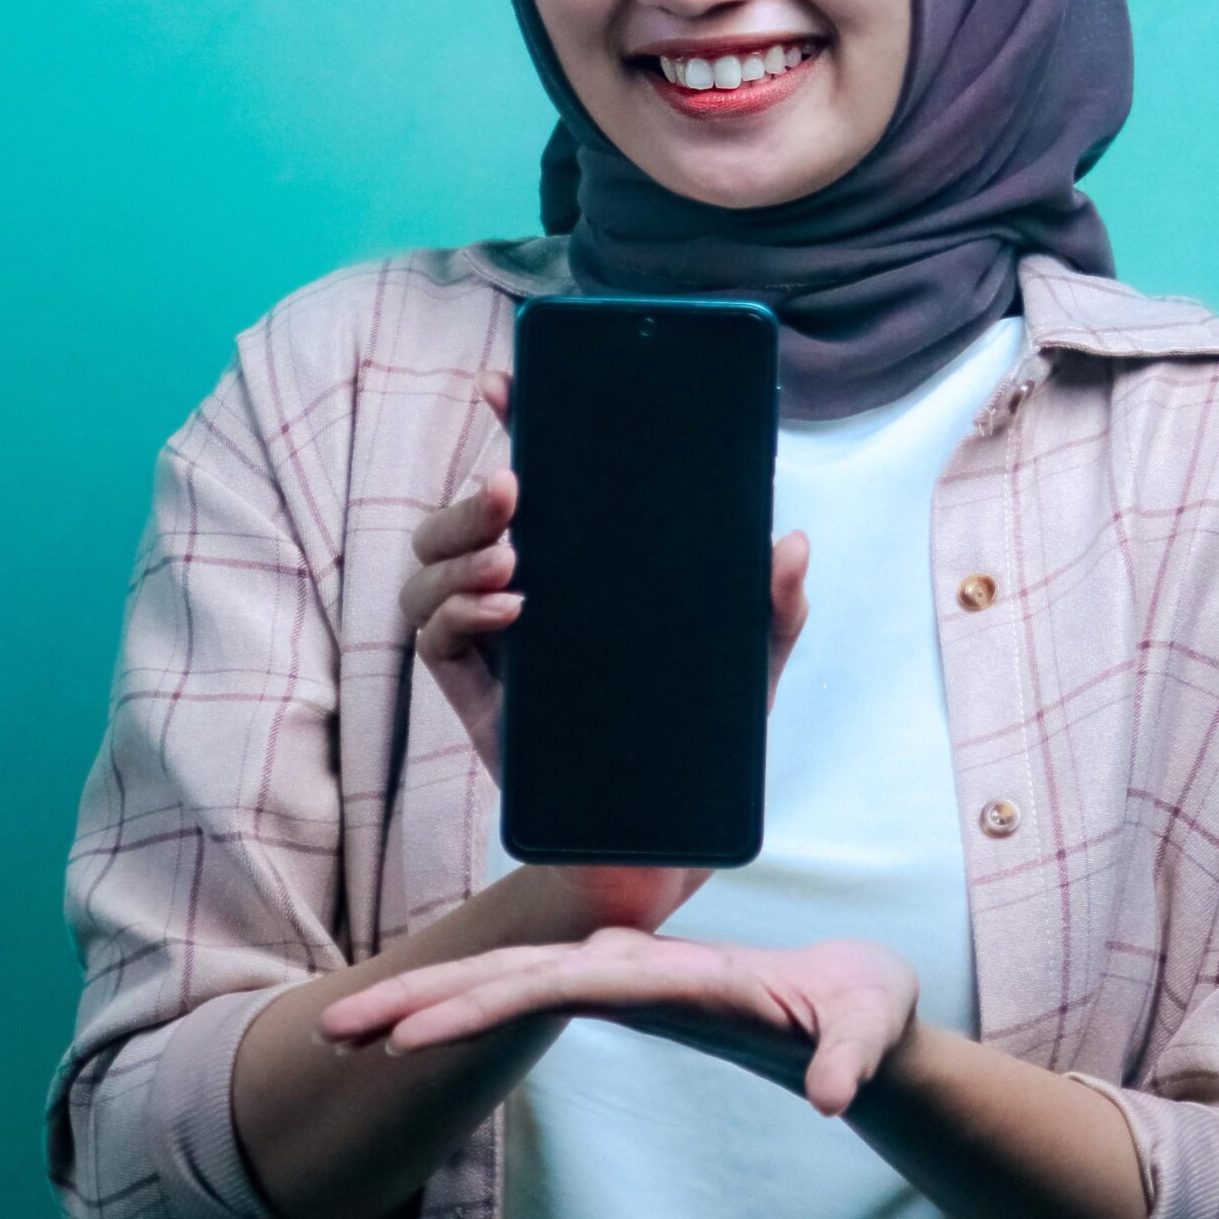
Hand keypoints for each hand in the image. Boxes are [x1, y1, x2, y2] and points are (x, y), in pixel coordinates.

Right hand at [317, 928, 920, 1117]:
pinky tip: (406, 1032)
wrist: (859, 998)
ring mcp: (620, 981)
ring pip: (504, 983)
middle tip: (336, 1027)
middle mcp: (634, 968)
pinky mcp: (618, 997)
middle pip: (510, 975)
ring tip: (345, 1031)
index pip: (563, 984)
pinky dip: (464, 1010)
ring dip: (427, 1003)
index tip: (415, 1030)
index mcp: (675, 974)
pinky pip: (525, 998)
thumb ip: (854, 1056)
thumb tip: (835, 1101)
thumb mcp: (875, 1025)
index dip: (489, 1003)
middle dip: (425, 997)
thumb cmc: (866, 1006)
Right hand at [401, 367, 811, 932]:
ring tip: (510, 564)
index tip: (503, 382)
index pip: (531, 476)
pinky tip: (507, 615)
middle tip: (511, 489)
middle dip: (469, 496)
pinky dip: (457, 617)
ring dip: (455, 554)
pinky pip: (433, 641)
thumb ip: (773, 605)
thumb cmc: (701, 733)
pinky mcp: (472, 693)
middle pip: (459, 519)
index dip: (511, 422)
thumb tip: (790, 544)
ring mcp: (489, 640)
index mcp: (578, 560)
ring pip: (428, 571)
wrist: (662, 836)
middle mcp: (521, 588)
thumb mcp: (750, 661)